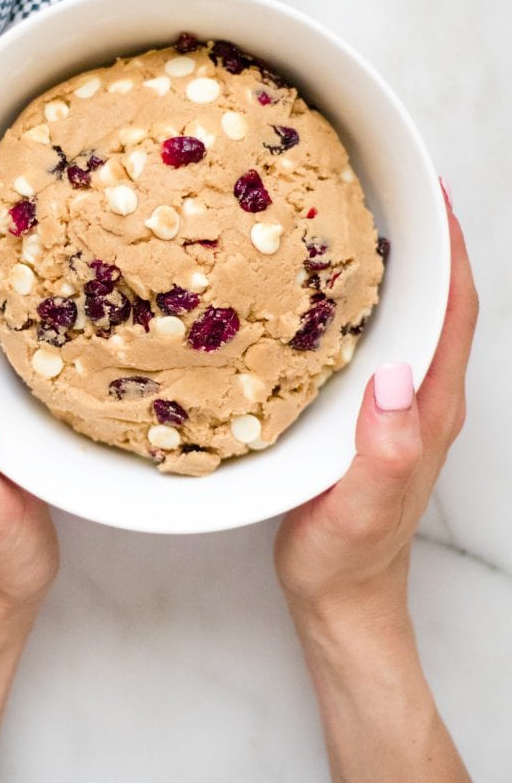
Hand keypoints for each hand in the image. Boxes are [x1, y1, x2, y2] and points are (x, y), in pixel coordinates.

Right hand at [274, 191, 477, 622]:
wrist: (339, 594)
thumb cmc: (349, 557)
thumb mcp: (365, 509)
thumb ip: (387, 450)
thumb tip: (395, 378)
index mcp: (430, 410)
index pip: (455, 314)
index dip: (451, 252)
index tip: (432, 196)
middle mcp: (422, 398)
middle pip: (438, 303)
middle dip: (425, 241)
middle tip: (386, 187)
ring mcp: (398, 404)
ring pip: (408, 318)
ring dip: (395, 267)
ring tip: (355, 220)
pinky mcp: (369, 412)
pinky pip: (377, 341)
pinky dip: (364, 304)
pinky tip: (327, 291)